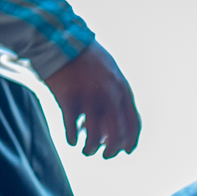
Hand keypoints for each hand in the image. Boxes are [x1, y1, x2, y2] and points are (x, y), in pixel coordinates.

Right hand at [42, 41, 139, 157]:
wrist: (62, 40)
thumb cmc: (86, 57)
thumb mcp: (110, 72)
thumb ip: (117, 94)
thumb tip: (116, 121)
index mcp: (122, 89)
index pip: (134, 124)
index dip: (131, 142)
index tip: (125, 151)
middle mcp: (109, 97)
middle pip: (115, 137)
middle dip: (111, 151)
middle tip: (104, 155)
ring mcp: (89, 100)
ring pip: (93, 139)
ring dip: (90, 149)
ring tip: (85, 149)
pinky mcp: (68, 101)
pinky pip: (72, 131)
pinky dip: (72, 139)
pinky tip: (71, 140)